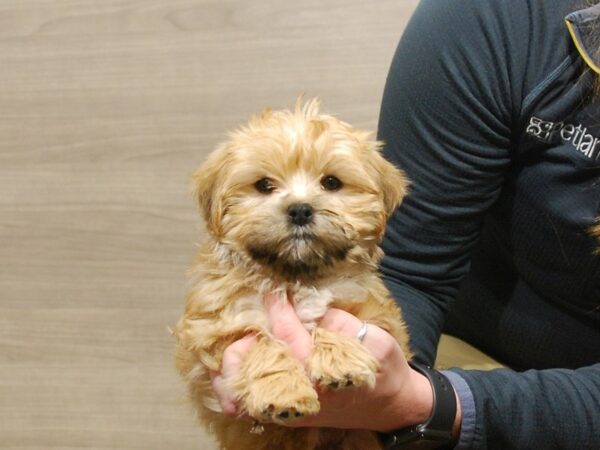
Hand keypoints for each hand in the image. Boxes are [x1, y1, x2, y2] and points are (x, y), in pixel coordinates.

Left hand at [212, 292, 460, 434]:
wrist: (391, 406)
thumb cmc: (382, 369)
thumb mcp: (372, 338)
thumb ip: (337, 322)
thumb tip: (304, 305)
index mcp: (325, 371)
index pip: (289, 336)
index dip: (278, 310)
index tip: (272, 291)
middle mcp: (304, 394)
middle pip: (258, 367)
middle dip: (246, 341)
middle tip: (250, 320)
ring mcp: (292, 410)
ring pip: (247, 390)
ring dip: (233, 365)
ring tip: (237, 342)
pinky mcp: (288, 417)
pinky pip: (248, 408)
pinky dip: (232, 391)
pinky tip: (224, 373)